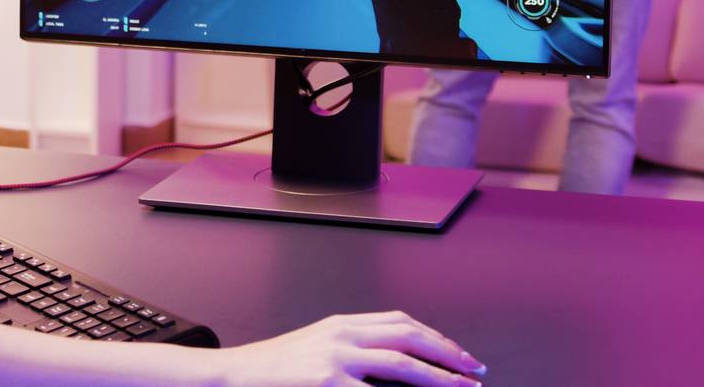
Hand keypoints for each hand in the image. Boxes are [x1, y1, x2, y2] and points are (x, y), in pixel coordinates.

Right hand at [213, 311, 486, 386]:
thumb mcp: (313, 349)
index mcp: (340, 324)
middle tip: (473, 371)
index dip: (435, 337)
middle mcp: (341, 335)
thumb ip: (350, 353)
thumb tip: (390, 367)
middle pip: (409, 335)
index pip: (400, 322)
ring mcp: (334, 359)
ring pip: (401, 362)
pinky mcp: (325, 382)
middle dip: (448, 353)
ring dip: (438, 377)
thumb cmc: (269, 371)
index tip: (458, 355)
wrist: (229, 376)